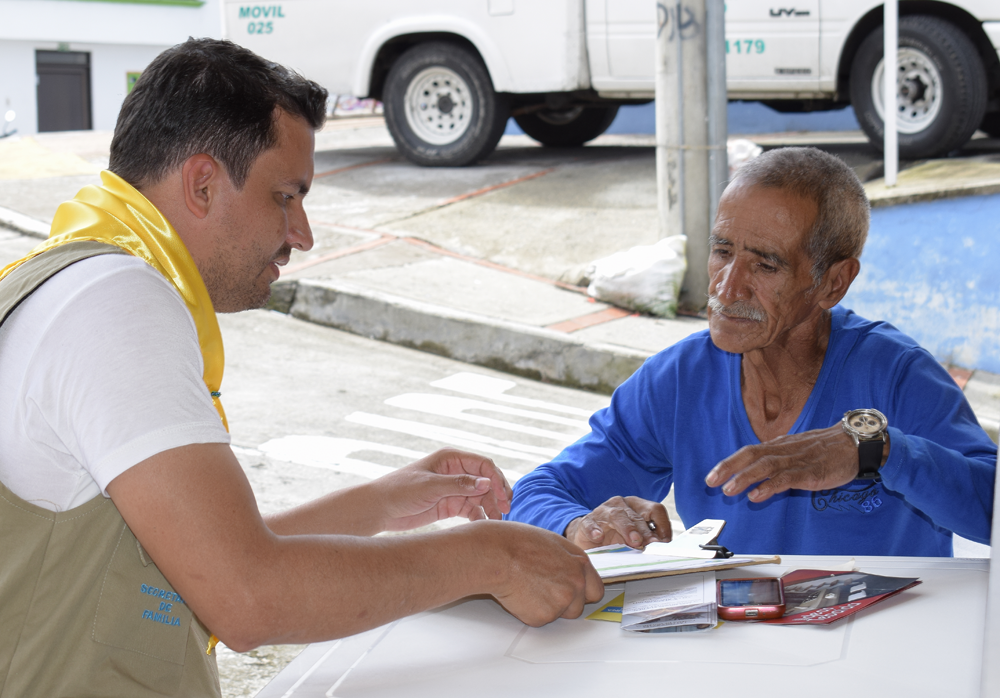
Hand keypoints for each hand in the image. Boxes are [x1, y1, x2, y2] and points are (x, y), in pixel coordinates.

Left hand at [371, 448, 512, 531]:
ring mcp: (452, 489)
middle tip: (505, 510)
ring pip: (480, 497)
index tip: (502, 497)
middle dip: (496, 494)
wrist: (379, 509)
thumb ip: (459, 484)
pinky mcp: (449, 505)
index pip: (483, 465)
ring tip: (496, 521)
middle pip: (485, 481)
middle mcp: (454, 472)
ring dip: (490, 507)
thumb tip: (488, 483)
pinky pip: (470, 510)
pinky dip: (479, 516)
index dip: (496, 479)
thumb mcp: (430, 486)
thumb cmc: (400, 490)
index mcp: (451, 459)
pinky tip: (483, 525)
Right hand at [480, 521, 605, 626]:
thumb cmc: (516, 543)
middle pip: (578, 607)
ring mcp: (562, 601)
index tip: (573, 594)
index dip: (582, 594)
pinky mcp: (544, 616)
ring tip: (528, 588)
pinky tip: (519, 594)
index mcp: (580, 562)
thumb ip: (568, 560)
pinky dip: (529, 612)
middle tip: (542, 590)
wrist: (497, 555)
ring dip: (547, 608)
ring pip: (559, 615)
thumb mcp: (552, 543)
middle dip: (564, 604)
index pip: (595, 590)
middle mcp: (576, 582)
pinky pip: (539, 620)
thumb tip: (569, 570)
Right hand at [564, 496, 670, 549]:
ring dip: (627, 528)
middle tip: (650, 544)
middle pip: (637, 516)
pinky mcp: (587, 521)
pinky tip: (598, 537)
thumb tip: (664, 548)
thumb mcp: (635, 538)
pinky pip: (591, 524)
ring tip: (634, 541)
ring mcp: (603, 511)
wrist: (588, 538)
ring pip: (617, 516)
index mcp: (637, 506)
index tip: (665, 542)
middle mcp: (621, 504)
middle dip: (645, 531)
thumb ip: (649, 540)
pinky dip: (595, 530)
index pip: (655, 509)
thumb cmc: (615, 537)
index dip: (663, 525)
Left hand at [704, 424, 880, 501]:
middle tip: (711, 481)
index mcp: (780, 445)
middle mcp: (784, 450)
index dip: (729, 463)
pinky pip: (787, 478)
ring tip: (729, 489)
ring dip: (745, 478)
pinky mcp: (811, 472)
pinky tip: (757, 494)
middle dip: (729, 468)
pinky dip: (770, 486)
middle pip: (751, 455)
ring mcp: (797, 460)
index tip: (712, 475)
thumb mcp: (797, 451)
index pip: (749, 452)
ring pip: (766, 466)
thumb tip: (758, 477)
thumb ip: (778, 462)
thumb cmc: (826, 449)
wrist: (856, 444)